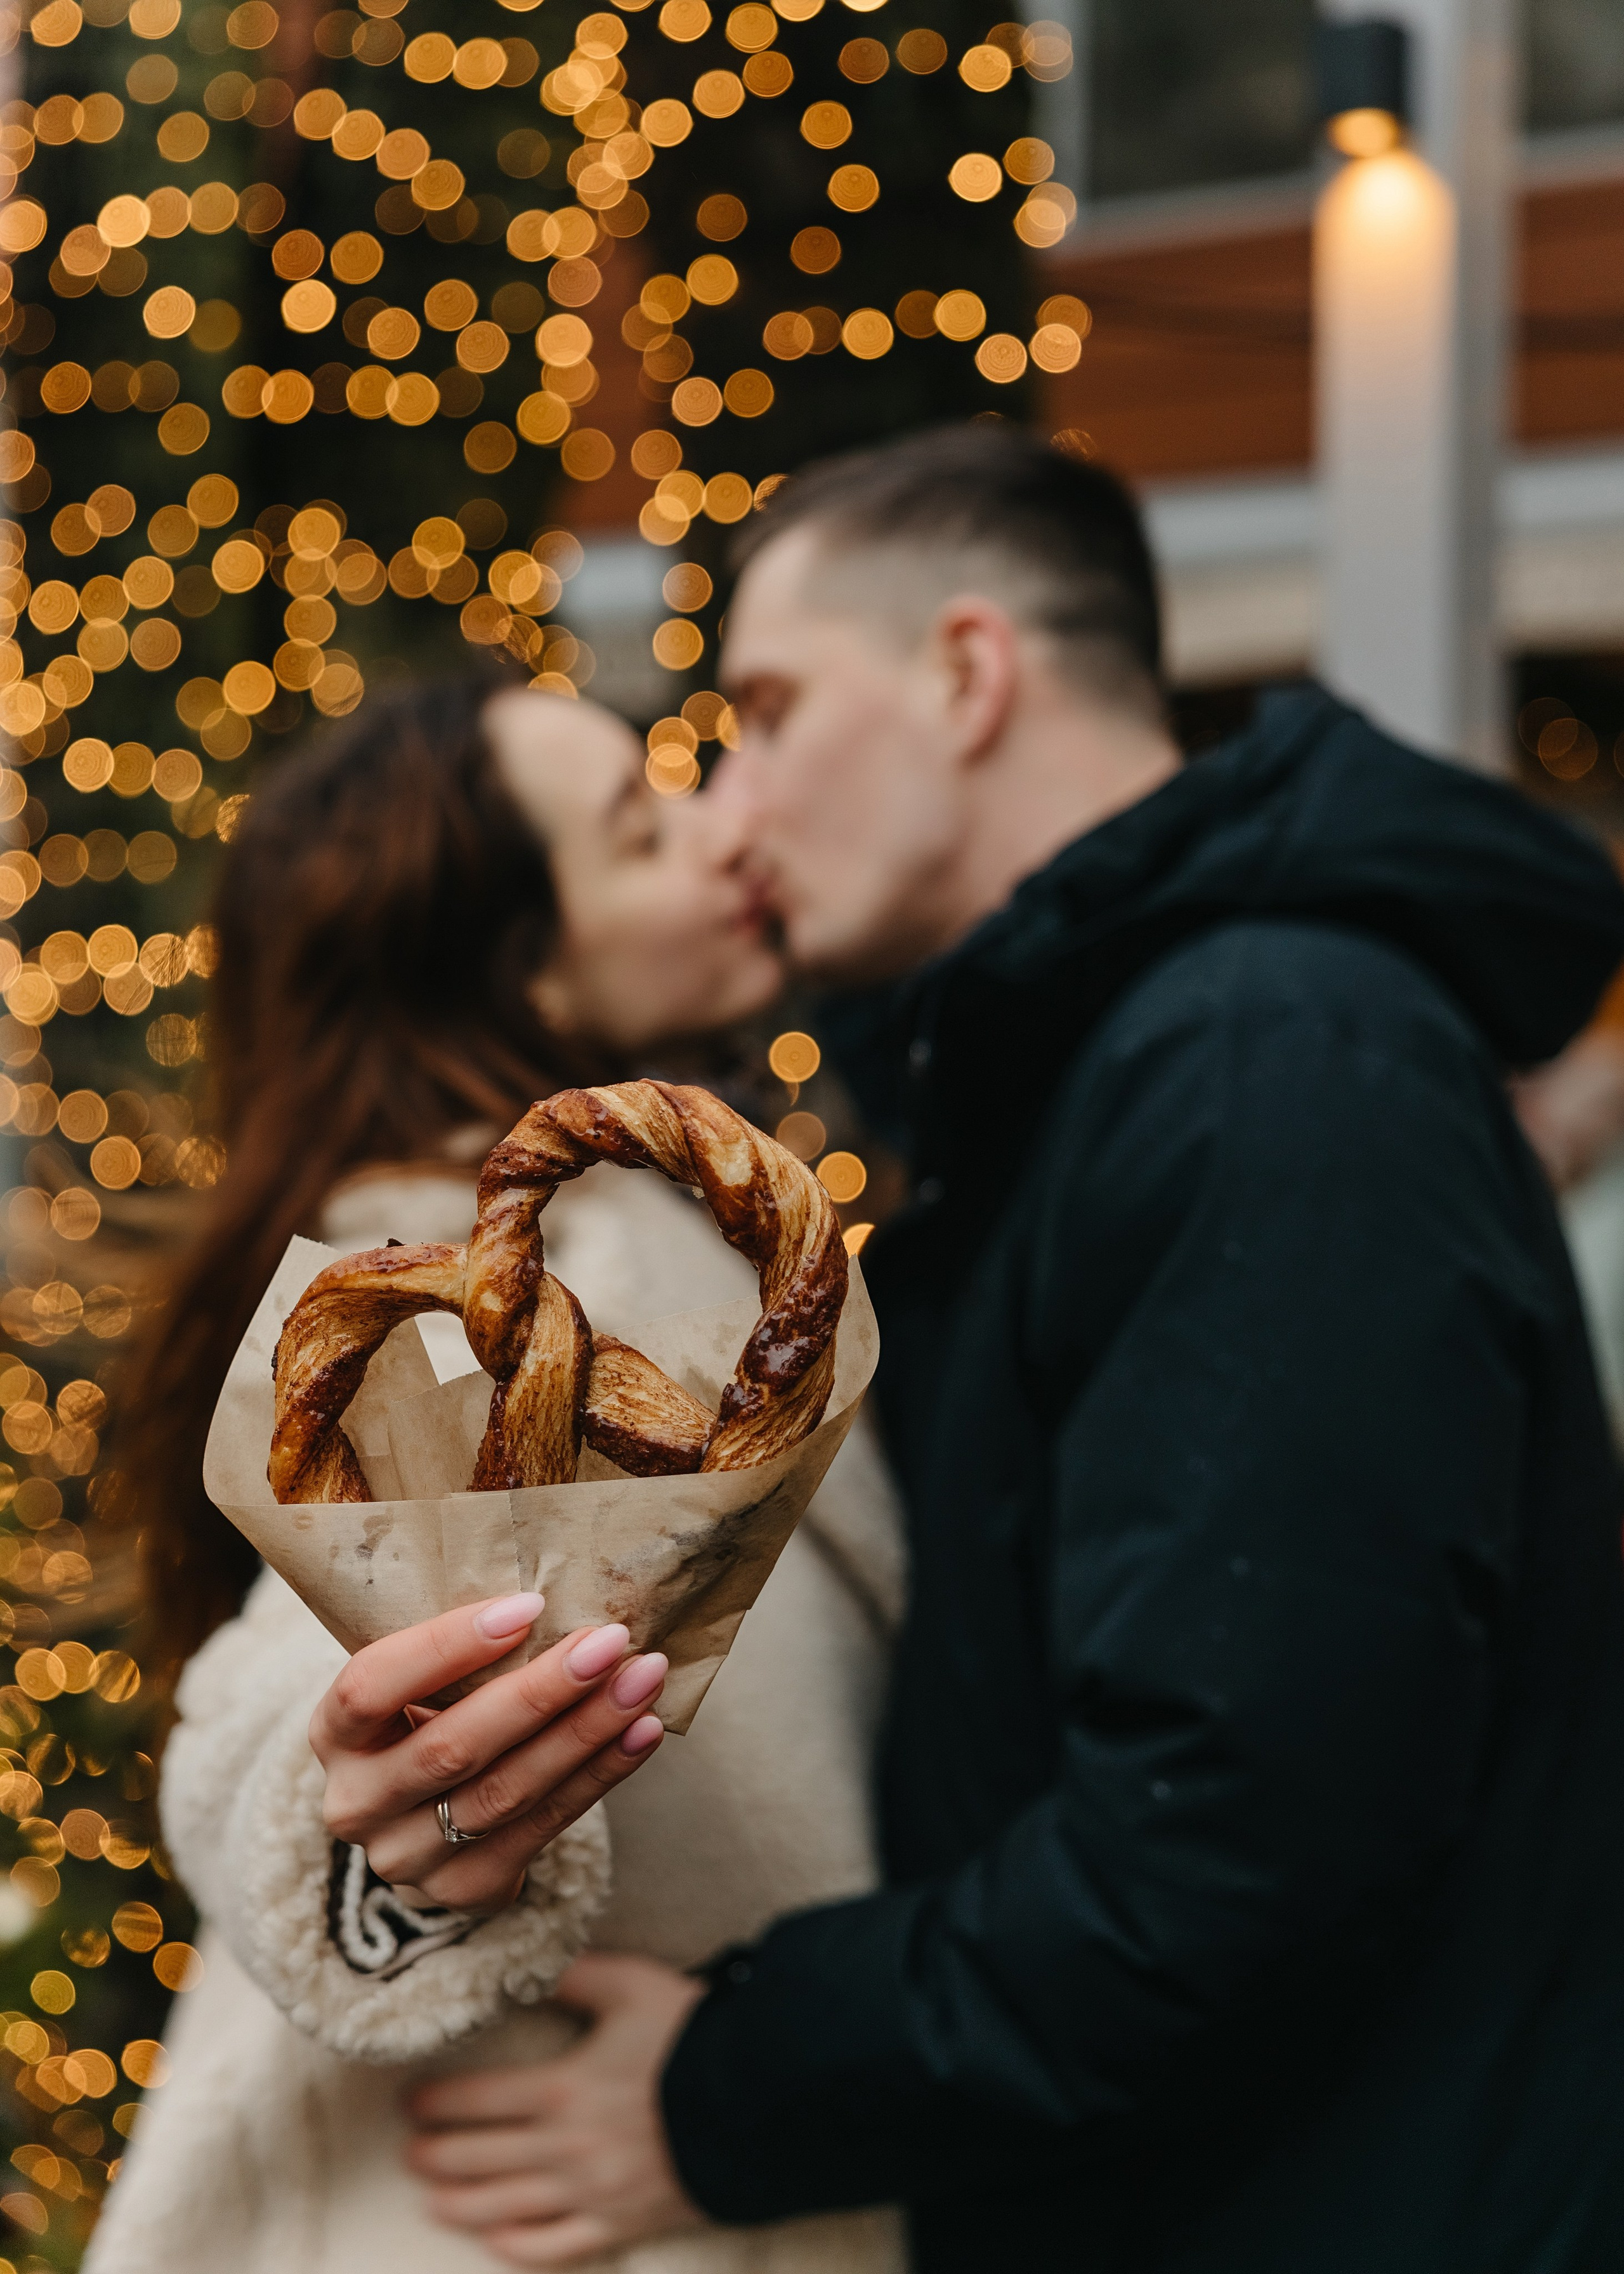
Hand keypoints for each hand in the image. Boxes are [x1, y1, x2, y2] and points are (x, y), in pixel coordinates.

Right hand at [309, 1596, 667, 1911]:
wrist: (426, 1822)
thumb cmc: (431, 1718)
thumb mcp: (419, 1684)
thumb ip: (460, 1654)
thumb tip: (554, 1594)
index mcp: (333, 1734)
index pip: (370, 1686)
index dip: (447, 1646)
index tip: (530, 1605)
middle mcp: (356, 1802)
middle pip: (452, 1746)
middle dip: (541, 1690)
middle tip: (610, 1640)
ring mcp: (405, 1857)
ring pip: (505, 1792)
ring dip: (584, 1732)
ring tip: (642, 1681)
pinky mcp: (464, 1888)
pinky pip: (542, 1827)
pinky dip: (600, 1775)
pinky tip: (642, 1732)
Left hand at [405, 1952, 706, 2265]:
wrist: (757, 2100)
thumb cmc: (692, 2037)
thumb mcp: (631, 1986)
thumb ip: (573, 1975)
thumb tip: (527, 1963)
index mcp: (562, 2088)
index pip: (476, 2100)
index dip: (436, 2102)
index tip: (411, 2101)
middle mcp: (565, 2149)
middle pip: (479, 2159)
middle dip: (436, 2155)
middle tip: (411, 2150)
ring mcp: (590, 2194)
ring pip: (505, 2208)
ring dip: (460, 2204)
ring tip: (433, 2197)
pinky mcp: (621, 2224)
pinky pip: (556, 2247)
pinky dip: (518, 2245)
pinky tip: (496, 2238)